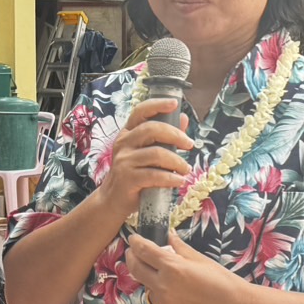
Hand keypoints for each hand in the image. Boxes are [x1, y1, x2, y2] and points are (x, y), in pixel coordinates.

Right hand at [97, 98, 193, 221]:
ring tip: (186, 170)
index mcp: (128, 133)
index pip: (140, 111)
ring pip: (156, 154)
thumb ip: (165, 137)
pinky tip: (178, 181)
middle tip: (189, 144)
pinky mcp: (128, 178)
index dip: (157, 105)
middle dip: (175, 135)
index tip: (174, 103)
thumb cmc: (134, 174)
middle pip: (152, 129)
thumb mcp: (148, 153)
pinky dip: (171, 178)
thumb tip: (183, 118)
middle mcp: (124, 143)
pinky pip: (154, 175)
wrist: (113, 200)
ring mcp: (124, 161)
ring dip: (177, 162)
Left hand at [126, 231, 241, 303]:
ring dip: (149, 277)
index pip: (144, 251)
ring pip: (147, 287)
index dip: (136, 242)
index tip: (134, 239)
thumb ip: (178, 248)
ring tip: (164, 274)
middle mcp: (163, 287)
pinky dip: (161, 294)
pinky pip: (158, 302)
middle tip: (134, 252)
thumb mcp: (199, 259)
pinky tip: (176, 292)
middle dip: (132, 258)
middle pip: (136, 269)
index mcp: (172, 268)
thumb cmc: (221, 280)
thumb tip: (168, 237)